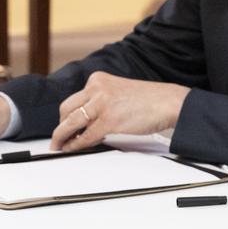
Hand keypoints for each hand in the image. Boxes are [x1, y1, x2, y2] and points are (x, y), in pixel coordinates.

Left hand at [50, 72, 189, 151]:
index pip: (73, 99)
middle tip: (58, 138)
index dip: (66, 116)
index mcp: (98, 80)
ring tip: (60, 146)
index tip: (64, 125)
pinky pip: (85, 136)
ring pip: (70, 123)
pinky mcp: (108, 121)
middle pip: (66, 110)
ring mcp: (102, 105)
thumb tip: (85, 121)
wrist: (169, 103)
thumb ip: (100, 100)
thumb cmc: (150, 100)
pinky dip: (77, 144)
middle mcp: (97, 89)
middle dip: (60, 126)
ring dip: (62, 137)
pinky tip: (75, 148)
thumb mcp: (118, 91)